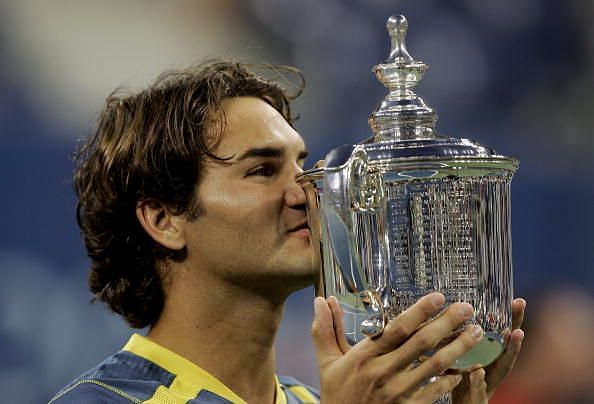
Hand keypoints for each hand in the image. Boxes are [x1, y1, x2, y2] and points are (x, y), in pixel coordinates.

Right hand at [311, 294, 484, 403]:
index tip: (438, 297)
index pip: (396, 329)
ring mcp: (397, 392)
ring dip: (458, 348)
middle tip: (467, 308)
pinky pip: (435, 392)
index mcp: (364, 357)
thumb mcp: (327, 361)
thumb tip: (321, 300)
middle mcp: (383, 372)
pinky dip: (451, 380)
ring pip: (434, 366)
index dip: (419, 312)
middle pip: (421, 343)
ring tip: (477, 332)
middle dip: (446, 323)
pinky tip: (467, 368)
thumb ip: (325, 330)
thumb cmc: (337, 393)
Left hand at [452, 298, 525, 402]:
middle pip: (509, 349)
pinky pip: (479, 390)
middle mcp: (494, 369)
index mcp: (490, 357)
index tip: (517, 301)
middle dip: (517, 331)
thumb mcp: (460, 358)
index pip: (502, 335)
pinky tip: (478, 372)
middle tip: (522, 309)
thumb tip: (449, 313)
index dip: (512, 319)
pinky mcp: (478, 399)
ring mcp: (489, 383)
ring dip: (510, 351)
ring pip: (503, 368)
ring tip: (515, 333)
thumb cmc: (460, 382)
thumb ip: (458, 341)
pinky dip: (479, 381)